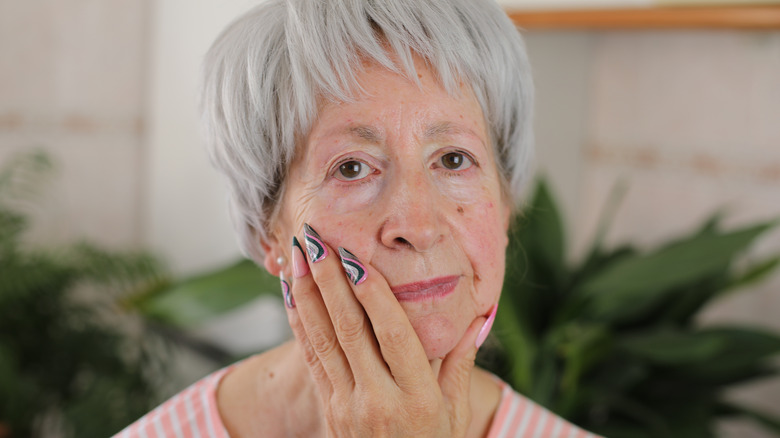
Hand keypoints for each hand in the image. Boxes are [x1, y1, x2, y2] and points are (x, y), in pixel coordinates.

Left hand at [284, 224, 489, 437]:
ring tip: (297, 256)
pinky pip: (311, 358)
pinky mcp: (329, 407)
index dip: (374, 296)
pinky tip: (291, 293)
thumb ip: (461, 363)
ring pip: (323, 340)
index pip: (394, 336)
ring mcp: (348, 405)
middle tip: (317, 240)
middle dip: (330, 281)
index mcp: (418, 397)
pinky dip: (298, 322)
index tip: (357, 259)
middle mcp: (379, 399)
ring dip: (307, 294)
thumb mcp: (456, 412)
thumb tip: (480, 316)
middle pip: (350, 330)